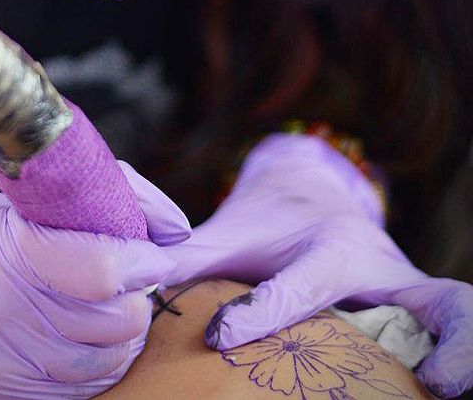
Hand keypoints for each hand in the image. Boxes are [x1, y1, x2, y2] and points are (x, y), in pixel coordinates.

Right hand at [0, 168, 189, 399]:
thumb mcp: (7, 207)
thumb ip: (84, 208)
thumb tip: (165, 223)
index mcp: (4, 250)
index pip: (101, 265)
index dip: (144, 259)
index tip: (157, 252)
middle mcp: (0, 312)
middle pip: (114, 320)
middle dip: (141, 296)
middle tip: (135, 276)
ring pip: (104, 361)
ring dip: (127, 332)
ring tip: (117, 306)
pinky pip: (77, 391)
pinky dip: (101, 364)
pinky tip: (93, 339)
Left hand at [162, 133, 472, 397]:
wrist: (312, 195)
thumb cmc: (268, 220)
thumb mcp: (231, 233)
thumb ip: (190, 257)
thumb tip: (136, 278)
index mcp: (330, 246)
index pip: (305, 285)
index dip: (266, 313)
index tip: (221, 336)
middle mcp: (380, 269)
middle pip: (436, 300)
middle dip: (453, 338)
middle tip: (438, 383)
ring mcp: (405, 292)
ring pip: (455, 313)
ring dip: (466, 351)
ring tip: (447, 389)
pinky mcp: (414, 310)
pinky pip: (447, 327)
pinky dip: (457, 355)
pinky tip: (435, 387)